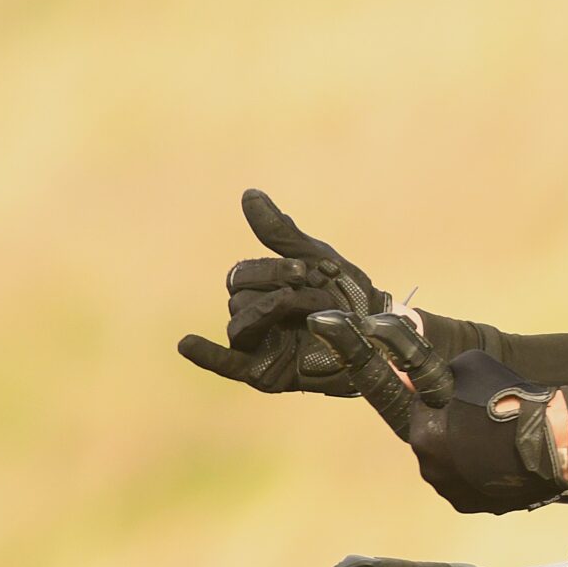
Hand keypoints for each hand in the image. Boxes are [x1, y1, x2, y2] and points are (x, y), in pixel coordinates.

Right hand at [178, 190, 391, 394]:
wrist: (381, 332)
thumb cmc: (348, 295)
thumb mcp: (316, 258)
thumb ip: (280, 233)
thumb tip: (249, 194)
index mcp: (260, 289)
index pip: (240, 275)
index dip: (270, 271)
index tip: (303, 270)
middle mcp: (253, 316)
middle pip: (237, 298)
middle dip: (280, 293)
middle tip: (318, 297)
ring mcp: (257, 346)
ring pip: (239, 325)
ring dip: (274, 314)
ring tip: (313, 314)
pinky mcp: (265, 372)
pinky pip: (227, 365)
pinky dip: (206, 355)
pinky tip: (187, 344)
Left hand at [308, 311, 567, 514]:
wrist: (561, 442)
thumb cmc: (516, 398)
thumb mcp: (471, 370)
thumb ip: (434, 376)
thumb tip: (405, 376)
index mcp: (423, 430)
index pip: (386, 392)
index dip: (360, 359)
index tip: (331, 329)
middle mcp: (430, 464)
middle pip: (423, 433)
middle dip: (439, 420)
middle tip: (472, 409)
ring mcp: (452, 488)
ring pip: (445, 458)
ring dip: (459, 445)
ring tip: (492, 433)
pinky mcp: (473, 503)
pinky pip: (465, 480)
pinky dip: (476, 467)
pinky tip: (499, 455)